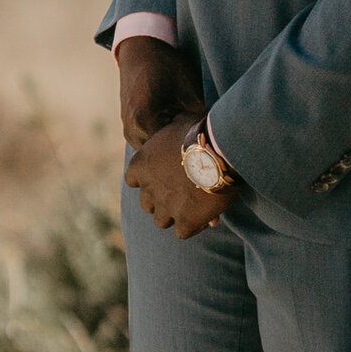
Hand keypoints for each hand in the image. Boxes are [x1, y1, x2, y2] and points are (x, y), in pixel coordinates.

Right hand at [115, 34, 202, 150]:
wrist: (139, 50)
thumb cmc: (166, 65)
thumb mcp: (189, 88)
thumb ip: (200, 115)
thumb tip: (216, 137)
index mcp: (144, 120)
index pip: (172, 150)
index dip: (193, 149)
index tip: (208, 143)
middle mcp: (131, 129)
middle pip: (163, 154)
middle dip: (182, 149)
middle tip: (202, 141)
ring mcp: (128, 130)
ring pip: (155, 150)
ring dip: (171, 145)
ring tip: (190, 134)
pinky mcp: (130, 127)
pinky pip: (149, 142)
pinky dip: (163, 138)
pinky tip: (178, 127)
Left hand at [125, 113, 234, 238]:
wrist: (217, 153)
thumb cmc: (200, 133)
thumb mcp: (180, 122)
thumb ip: (172, 131)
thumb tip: (178, 119)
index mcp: (141, 164)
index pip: (133, 179)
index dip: (147, 180)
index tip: (162, 177)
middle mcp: (148, 188)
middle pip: (147, 203)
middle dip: (160, 201)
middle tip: (179, 194)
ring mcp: (165, 208)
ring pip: (161, 221)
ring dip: (173, 215)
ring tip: (192, 208)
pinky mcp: (185, 222)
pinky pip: (183, 232)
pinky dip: (193, 226)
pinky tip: (206, 218)